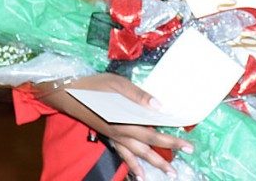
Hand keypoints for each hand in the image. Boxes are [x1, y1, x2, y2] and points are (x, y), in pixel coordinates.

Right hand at [37, 72, 192, 179]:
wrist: (66, 93)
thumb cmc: (93, 86)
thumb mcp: (117, 84)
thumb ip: (138, 95)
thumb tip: (159, 105)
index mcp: (124, 121)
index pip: (153, 134)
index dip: (171, 140)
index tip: (188, 146)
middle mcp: (120, 133)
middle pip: (147, 147)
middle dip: (165, 156)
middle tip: (181, 165)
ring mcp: (113, 136)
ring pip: (136, 154)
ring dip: (152, 164)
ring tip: (167, 172)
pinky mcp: (108, 135)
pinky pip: (122, 154)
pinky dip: (132, 165)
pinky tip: (139, 174)